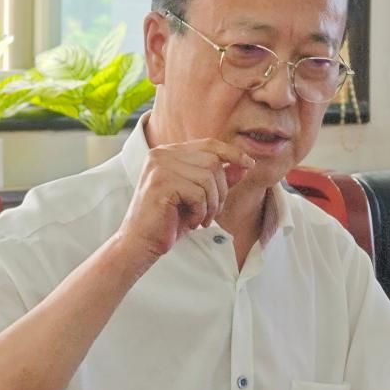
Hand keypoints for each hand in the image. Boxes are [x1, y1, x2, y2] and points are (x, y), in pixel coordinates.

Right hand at [115, 139, 254, 264]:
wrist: (140, 244)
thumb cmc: (168, 222)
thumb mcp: (199, 199)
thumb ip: (219, 180)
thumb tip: (244, 165)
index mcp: (168, 153)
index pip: (208, 144)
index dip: (232, 153)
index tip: (249, 164)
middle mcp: (161, 154)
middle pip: (213, 161)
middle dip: (221, 190)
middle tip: (212, 213)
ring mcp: (159, 167)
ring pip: (208, 178)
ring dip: (212, 204)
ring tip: (201, 219)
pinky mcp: (160, 183)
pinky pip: (198, 193)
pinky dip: (201, 212)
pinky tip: (191, 222)